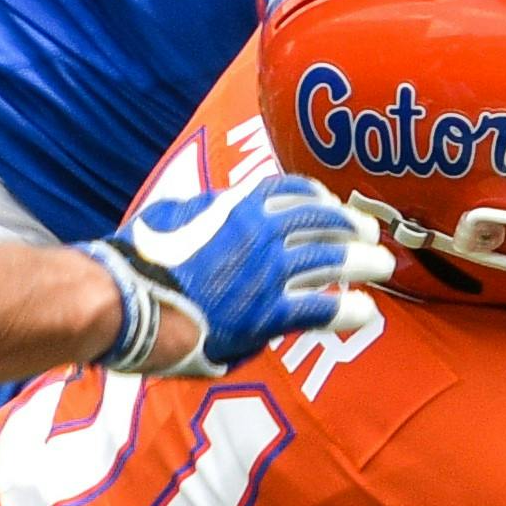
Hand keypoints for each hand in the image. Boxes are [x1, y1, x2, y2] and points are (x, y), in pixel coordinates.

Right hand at [82, 172, 394, 378]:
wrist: (122, 301)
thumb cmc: (135, 262)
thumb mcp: (169, 216)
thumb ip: (201, 211)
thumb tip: (212, 209)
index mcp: (235, 205)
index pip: (292, 191)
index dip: (319, 197)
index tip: (332, 202)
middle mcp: (260, 233)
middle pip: (322, 222)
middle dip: (351, 226)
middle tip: (370, 233)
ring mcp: (267, 273)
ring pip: (331, 261)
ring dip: (362, 262)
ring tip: (383, 265)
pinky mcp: (266, 314)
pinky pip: (320, 309)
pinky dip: (347, 309)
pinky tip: (366, 312)